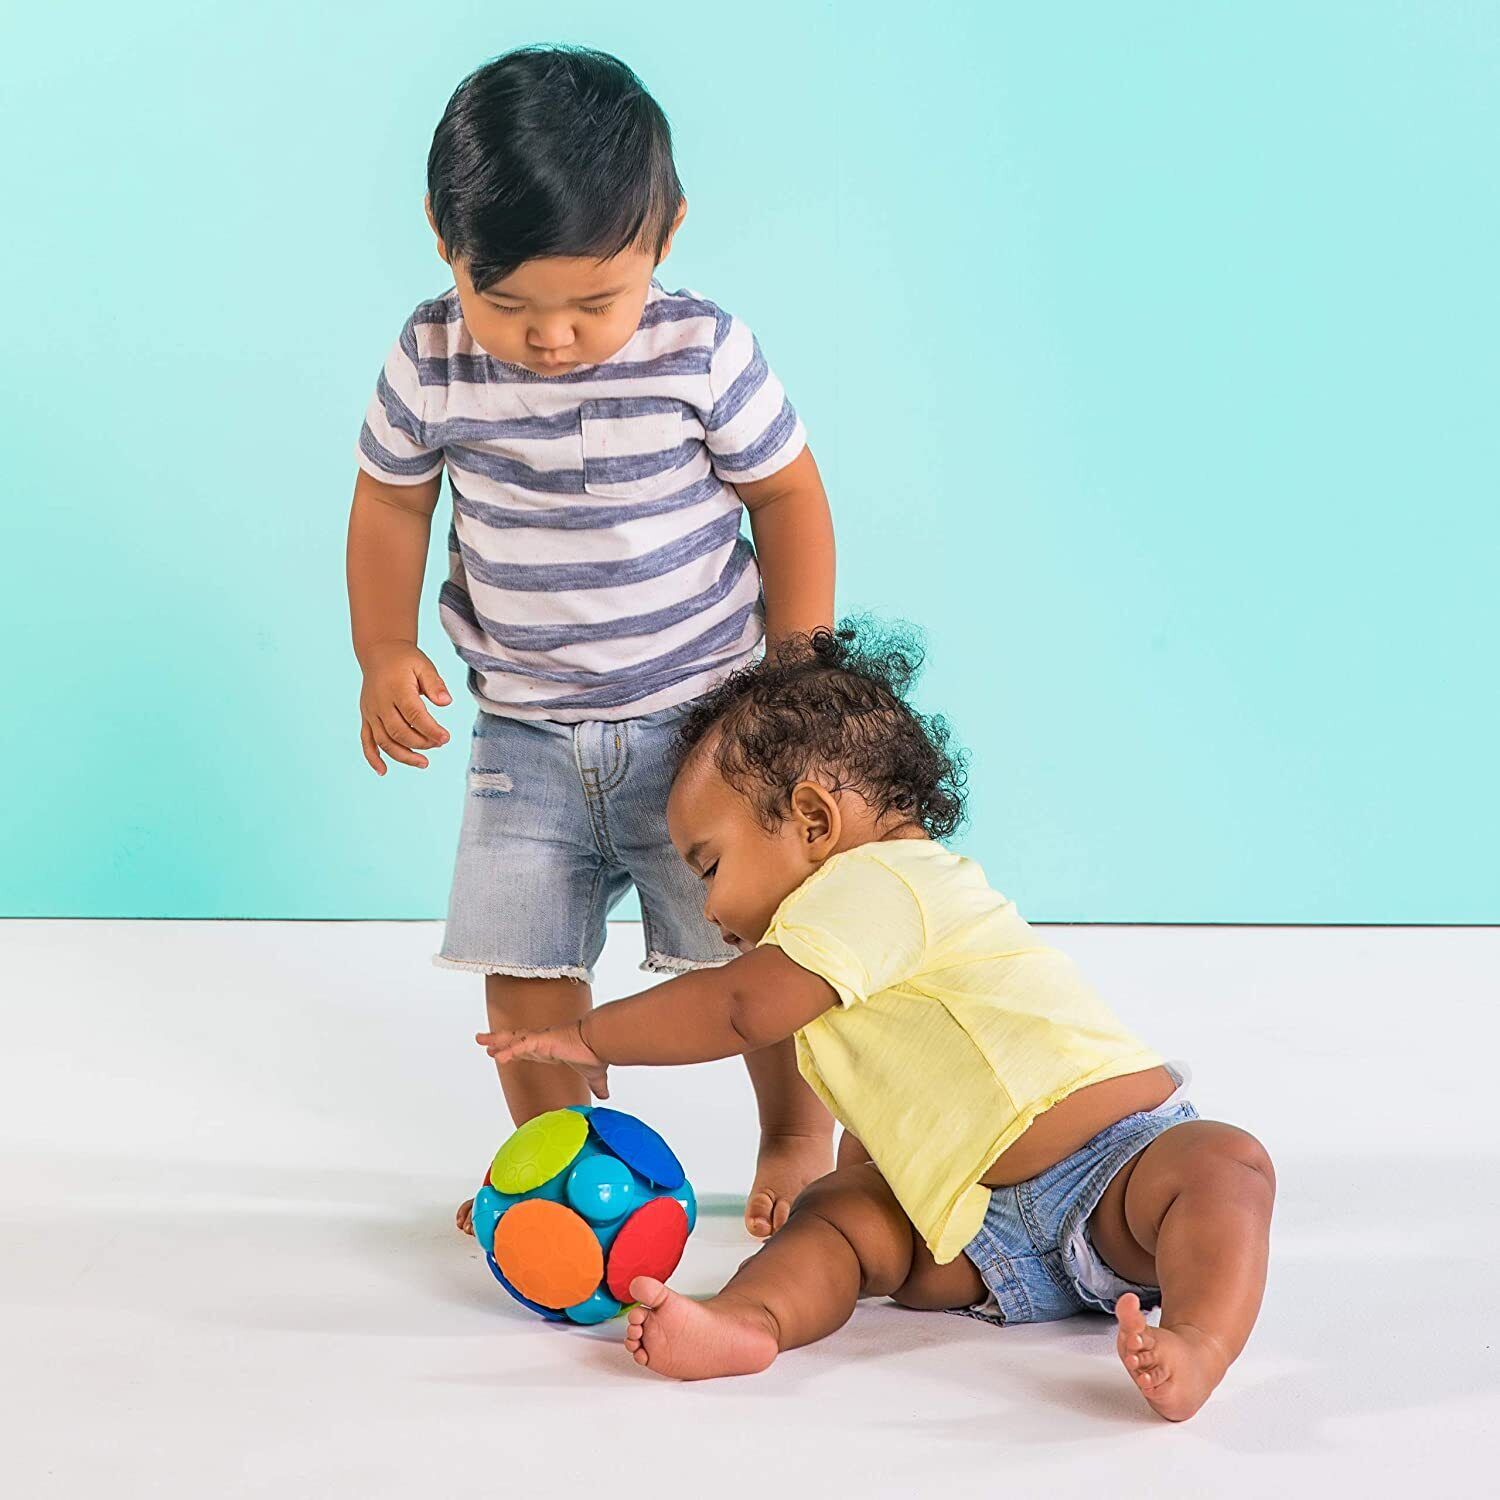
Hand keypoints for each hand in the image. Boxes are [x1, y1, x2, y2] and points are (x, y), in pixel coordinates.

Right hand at [358, 641, 451, 772]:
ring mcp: (371, 712)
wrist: (379, 653)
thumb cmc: (405, 660)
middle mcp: (380, 703)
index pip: (414, 715)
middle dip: (421, 743)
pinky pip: (366, 740)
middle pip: (399, 731)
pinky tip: (383, 771)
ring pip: (383, 740)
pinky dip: (373, 757)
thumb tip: (446, 703)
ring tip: (423, 763)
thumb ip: (435, 684)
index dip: (430, 730)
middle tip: (439, 745)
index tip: (446, 738)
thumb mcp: (424, 665)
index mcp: (396, 689)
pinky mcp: (366, 718)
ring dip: (403, 756)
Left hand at [476, 1021, 610, 1099]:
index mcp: (551, 1048)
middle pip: (514, 1039)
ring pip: (513, 1038)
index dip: (514, 1049)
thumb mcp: (594, 1075)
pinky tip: (498, 1056)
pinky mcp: (542, 1040)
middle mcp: (543, 1041)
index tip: (502, 1051)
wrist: (601, 1042)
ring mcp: (541, 1039)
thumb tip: (605, 1095)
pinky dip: (509, 1050)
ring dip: (496, 1040)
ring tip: (480, 1040)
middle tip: (483, 1042)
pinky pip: (521, 1045)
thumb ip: (597, 1085)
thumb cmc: (596, 1053)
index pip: (527, 1048)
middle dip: (498, 1040)